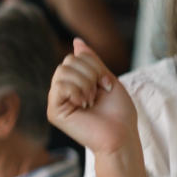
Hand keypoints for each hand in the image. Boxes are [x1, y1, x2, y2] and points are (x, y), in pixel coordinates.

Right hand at [48, 39, 138, 155]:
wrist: (121, 135)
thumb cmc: (118, 111)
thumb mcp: (107, 78)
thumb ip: (91, 61)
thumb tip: (77, 41)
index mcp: (75, 81)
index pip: (77, 56)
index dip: (95, 66)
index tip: (106, 85)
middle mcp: (64, 90)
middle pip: (68, 61)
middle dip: (90, 74)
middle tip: (97, 95)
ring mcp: (58, 100)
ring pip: (63, 71)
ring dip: (85, 84)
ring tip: (90, 101)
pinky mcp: (54, 111)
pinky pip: (59, 86)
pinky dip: (76, 91)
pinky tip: (83, 105)